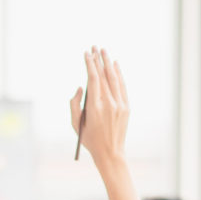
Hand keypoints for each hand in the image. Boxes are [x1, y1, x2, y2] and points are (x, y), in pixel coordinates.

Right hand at [70, 47, 129, 164]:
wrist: (110, 153)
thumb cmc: (89, 139)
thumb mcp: (75, 124)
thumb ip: (74, 104)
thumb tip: (80, 87)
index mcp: (95, 108)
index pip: (93, 79)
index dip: (89, 64)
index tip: (86, 54)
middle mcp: (109, 104)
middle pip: (104, 76)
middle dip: (98, 59)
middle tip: (94, 47)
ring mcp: (119, 105)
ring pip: (114, 79)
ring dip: (109, 63)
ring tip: (104, 51)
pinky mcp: (126, 108)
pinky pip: (122, 87)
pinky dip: (119, 74)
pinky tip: (115, 65)